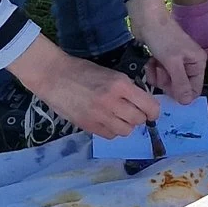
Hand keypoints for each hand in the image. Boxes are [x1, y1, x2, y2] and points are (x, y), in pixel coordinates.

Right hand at [17, 42, 160, 138]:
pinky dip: (112, 131)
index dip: (154, 111)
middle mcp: (112, 102)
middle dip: (139, 118)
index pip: (149, 105)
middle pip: (138, 120)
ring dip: (126, 125)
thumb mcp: (111, 74)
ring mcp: (99, 116)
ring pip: (125, 131)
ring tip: (119, 117)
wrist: (53, 76)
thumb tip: (142, 103)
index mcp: (120, 84)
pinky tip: (106, 122)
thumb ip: (127, 89)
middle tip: (133, 112)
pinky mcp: (88, 126)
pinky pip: (110, 136)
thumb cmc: (82, 71)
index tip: (152, 112)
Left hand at [129, 0, 206, 103]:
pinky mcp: (163, 61)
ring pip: (166, 82)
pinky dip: (152, 70)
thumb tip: (187, 103)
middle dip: (166, 82)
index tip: (168, 89)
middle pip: (179, 87)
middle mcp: (189, 64)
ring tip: (154, 63)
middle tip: (160, 70)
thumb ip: (180, 83)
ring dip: (157, 76)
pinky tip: (150, 61)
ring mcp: (175, 63)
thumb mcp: (172, 62)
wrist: (147, 19)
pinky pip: (158, 75)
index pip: (194, 89)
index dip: (181, 93)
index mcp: (198, 63)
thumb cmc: (163, 38)